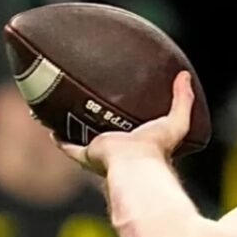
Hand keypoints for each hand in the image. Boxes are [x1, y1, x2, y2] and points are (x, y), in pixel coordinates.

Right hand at [57, 72, 193, 175]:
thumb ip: (183, 100)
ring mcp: (101, 153)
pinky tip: (51, 124)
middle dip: (100, 121)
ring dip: (76, 126)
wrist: (135, 161)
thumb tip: (185, 75)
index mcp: (138, 144)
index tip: (123, 105)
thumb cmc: (156, 147)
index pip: (132, 131)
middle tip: (93, 102)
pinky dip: (58, 136)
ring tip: (68, 109)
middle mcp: (118, 150)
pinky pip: (67, 144)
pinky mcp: (85, 154)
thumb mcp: (176, 120)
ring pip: (84, 139)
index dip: (128, 120)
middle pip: (107, 134)